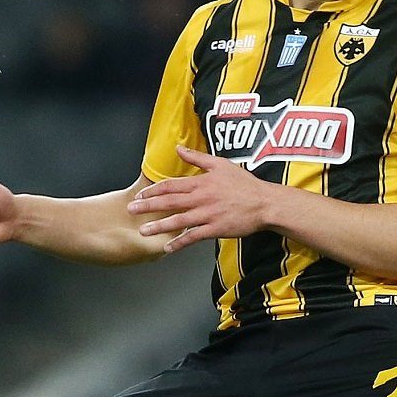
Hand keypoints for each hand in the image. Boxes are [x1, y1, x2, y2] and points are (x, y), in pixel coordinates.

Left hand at [128, 146, 294, 252]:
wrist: (265, 203)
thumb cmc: (245, 184)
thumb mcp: (221, 164)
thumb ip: (198, 157)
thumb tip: (179, 148)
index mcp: (201, 182)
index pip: (171, 185)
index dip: (153, 190)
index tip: (140, 194)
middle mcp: (201, 198)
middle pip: (169, 202)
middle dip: (148, 206)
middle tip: (131, 210)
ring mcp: (208, 214)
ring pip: (178, 220)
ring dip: (158, 226)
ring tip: (143, 231)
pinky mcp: (216, 229)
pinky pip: (194, 237)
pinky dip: (180, 243)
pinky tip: (167, 248)